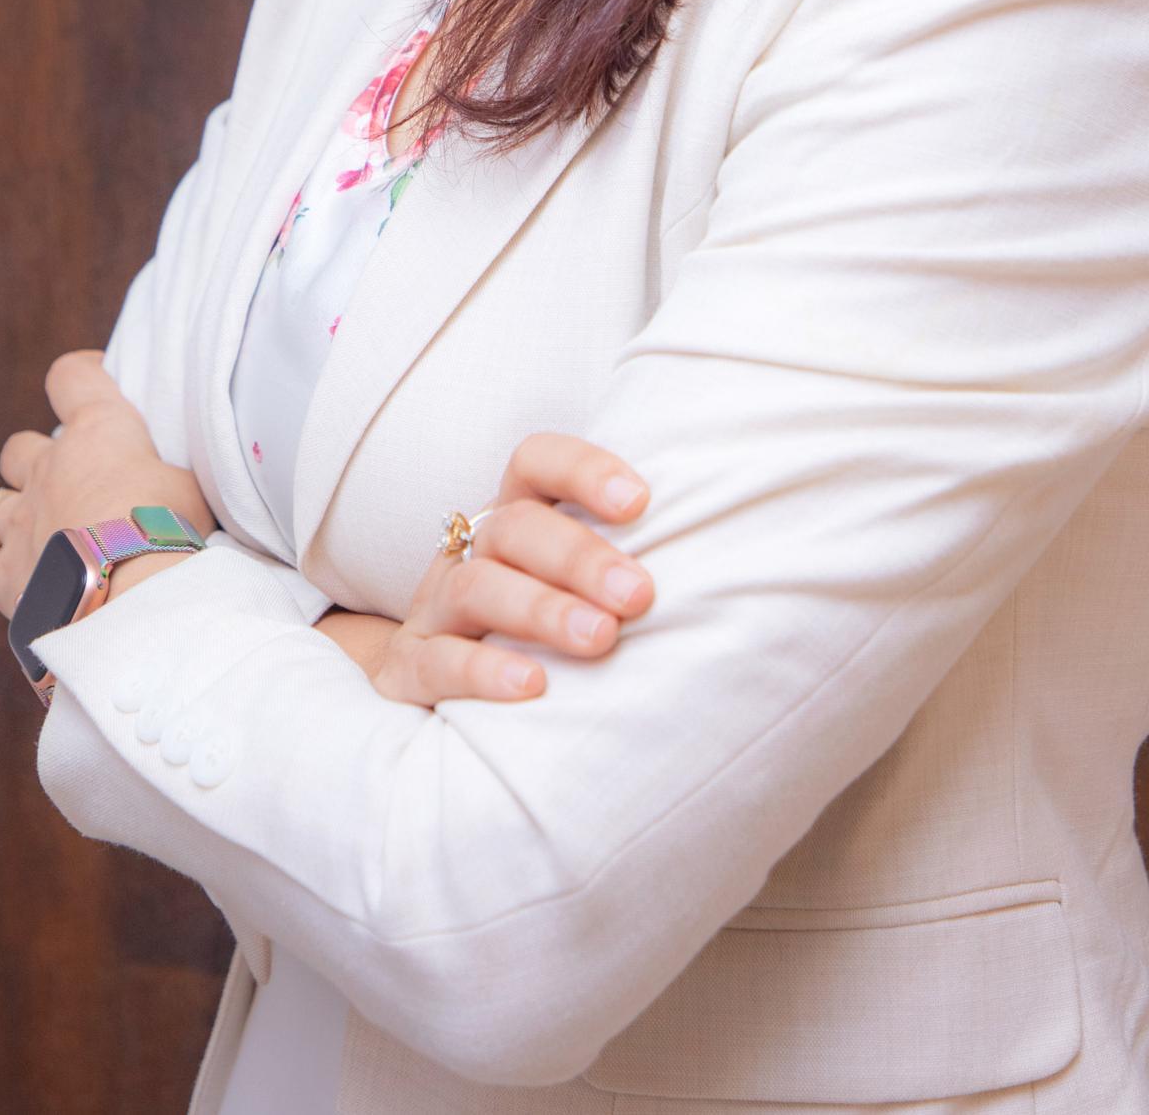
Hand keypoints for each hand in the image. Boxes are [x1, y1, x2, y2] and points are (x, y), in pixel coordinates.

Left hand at [0, 350, 217, 618]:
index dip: (81, 374)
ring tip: (51, 539)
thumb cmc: (168, 531)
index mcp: (97, 433)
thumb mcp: (186, 487)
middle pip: (19, 447)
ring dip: (19, 518)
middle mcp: (48, 469)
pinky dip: (15, 578)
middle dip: (38, 460)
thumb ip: (159, 476)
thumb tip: (160, 484)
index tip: (96, 380)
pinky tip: (40, 590)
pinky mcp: (6, 575)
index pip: (72, 376)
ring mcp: (20, 522)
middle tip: (72, 483)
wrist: (128, 596)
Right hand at [316, 432, 652, 705]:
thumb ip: (627, 565)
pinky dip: (483, 672)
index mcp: (514, 518)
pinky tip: (533, 686)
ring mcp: (434, 611)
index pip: (535, 461)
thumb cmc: (531, 627)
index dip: (584, 470)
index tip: (641, 502)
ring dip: (542, 609)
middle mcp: (470, 553)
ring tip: (600, 639)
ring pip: (477, 586)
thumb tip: (739, 568)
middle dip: (580, 557)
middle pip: (515, 528)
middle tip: (639, 595)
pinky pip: (437, 663)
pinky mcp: (409, 672)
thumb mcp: (570, 586)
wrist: (425, 684)